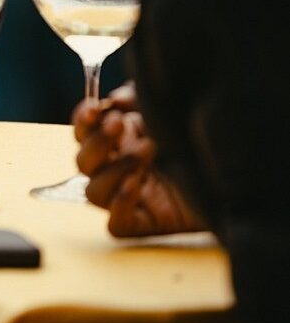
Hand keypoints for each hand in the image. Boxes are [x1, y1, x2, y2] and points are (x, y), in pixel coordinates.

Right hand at [73, 83, 204, 236]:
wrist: (240, 179)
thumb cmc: (200, 140)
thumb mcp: (168, 109)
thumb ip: (138, 97)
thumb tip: (114, 100)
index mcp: (120, 144)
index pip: (84, 133)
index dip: (82, 120)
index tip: (96, 107)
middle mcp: (120, 171)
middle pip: (82, 162)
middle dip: (97, 141)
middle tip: (121, 125)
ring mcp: (130, 199)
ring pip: (92, 193)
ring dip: (113, 169)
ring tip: (148, 150)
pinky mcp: (145, 224)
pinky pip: (116, 225)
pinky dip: (120, 205)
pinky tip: (137, 184)